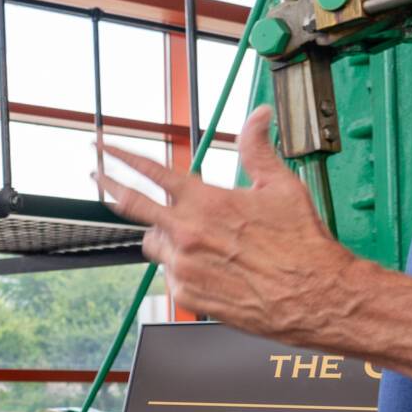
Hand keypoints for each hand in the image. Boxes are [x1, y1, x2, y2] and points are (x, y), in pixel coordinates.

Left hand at [92, 106, 365, 345]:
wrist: (315, 296)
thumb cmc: (302, 244)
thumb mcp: (282, 187)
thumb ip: (257, 149)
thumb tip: (257, 114)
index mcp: (206, 201)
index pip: (151, 171)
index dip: (121, 155)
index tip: (102, 147)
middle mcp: (187, 233)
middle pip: (131, 205)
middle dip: (109, 186)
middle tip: (96, 177)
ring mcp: (183, 266)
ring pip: (155, 244)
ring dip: (166, 238)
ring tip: (203, 243)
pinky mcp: (186, 296)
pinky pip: (171, 276)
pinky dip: (185, 270)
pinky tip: (217, 271)